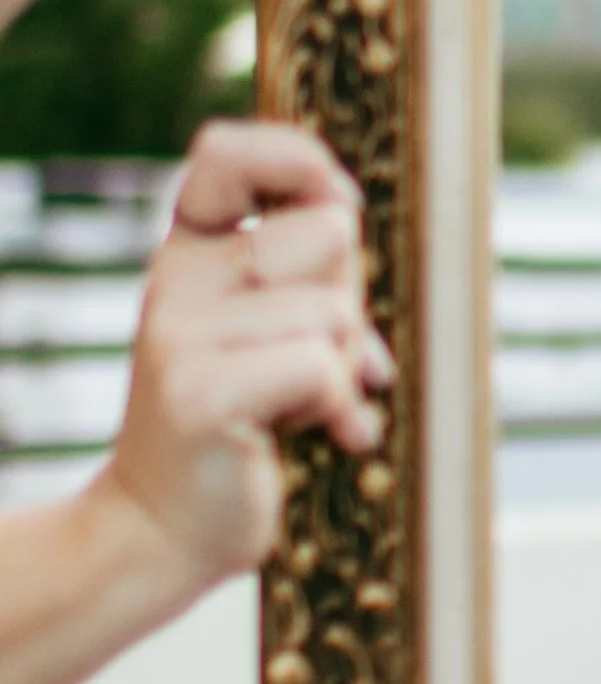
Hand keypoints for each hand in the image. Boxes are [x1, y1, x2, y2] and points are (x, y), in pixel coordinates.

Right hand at [97, 121, 391, 593]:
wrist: (165, 531)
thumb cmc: (243, 428)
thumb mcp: (273, 330)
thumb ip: (310, 271)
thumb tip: (349, 207)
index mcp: (192, 251)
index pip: (228, 152)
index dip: (296, 157)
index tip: (331, 195)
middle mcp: (177, 278)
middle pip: (330, 233)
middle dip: (351, 302)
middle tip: (310, 363)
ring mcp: (179, 332)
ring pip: (335, 311)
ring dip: (345, 369)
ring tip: (300, 408)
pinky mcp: (198, 390)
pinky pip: (322, 369)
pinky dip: (338, 412)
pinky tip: (314, 438)